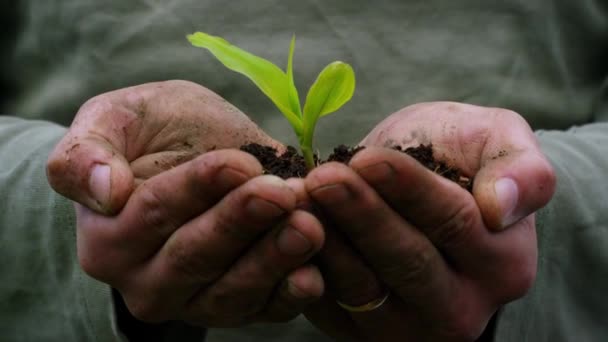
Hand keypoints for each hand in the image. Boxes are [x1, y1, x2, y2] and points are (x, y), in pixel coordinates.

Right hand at [47, 81, 324, 325]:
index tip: (240, 163)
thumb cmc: (154, 133)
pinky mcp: (238, 306)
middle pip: (195, 256)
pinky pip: (263, 310)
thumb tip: (104, 191)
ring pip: (231, 291)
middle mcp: (146, 281)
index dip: (197, 188)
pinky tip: (313, 275)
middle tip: (283, 194)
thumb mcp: (115, 119)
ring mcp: (194, 300)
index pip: (153, 213)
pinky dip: (290, 295)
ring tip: (307, 227)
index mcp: (108, 237)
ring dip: (273, 260)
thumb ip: (87, 151)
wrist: (193, 156)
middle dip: (241, 223)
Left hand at [302, 102, 555, 340]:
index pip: (454, 223)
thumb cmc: (459, 159)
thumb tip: (503, 207)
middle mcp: (460, 308)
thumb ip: (523, 169)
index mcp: (502, 263)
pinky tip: (285, 226)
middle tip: (322, 178)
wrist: (417, 191)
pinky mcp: (360, 330)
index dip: (409, 189)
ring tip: (297, 197)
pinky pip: (328, 302)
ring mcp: (408, 326)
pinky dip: (304, 264)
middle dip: (361, 216)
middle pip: (407, 263)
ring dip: (326, 240)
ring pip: (362, 287)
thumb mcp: (499, 142)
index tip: (369, 159)